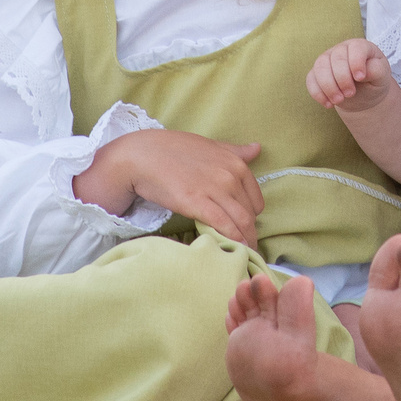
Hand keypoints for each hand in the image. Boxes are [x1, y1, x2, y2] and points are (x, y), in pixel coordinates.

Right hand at [75, 128, 264, 246]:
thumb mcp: (209, 146)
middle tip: (247, 248)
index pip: (256, 200)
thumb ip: (235, 151)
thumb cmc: (174, 150)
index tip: (246, 228)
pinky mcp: (197, 203)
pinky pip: (223, 225)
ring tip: (242, 254)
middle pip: (250, 214)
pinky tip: (232, 248)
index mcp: (236, 164)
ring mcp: (215, 189)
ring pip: (241, 222)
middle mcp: (230, 176)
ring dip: (245, 241)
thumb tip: (257, 149)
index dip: (251, 217)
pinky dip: (232, 239)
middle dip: (250, 233)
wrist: (143, 155)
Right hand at [308, 36, 399, 113]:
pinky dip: (317, 93)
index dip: (356, 62)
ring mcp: (328, 59)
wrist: (365, 95)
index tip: (360, 78)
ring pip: (320, 67)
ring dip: (328, 86)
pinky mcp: (317, 73)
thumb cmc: (375, 82)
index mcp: (361, 47)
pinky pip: (311, 79)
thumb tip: (363, 71)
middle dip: (342, 78)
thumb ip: (376, 70)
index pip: (356, 48)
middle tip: (350, 94)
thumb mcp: (382, 77)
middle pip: (336, 58)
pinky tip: (328, 104)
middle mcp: (342, 49)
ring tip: (339, 100)